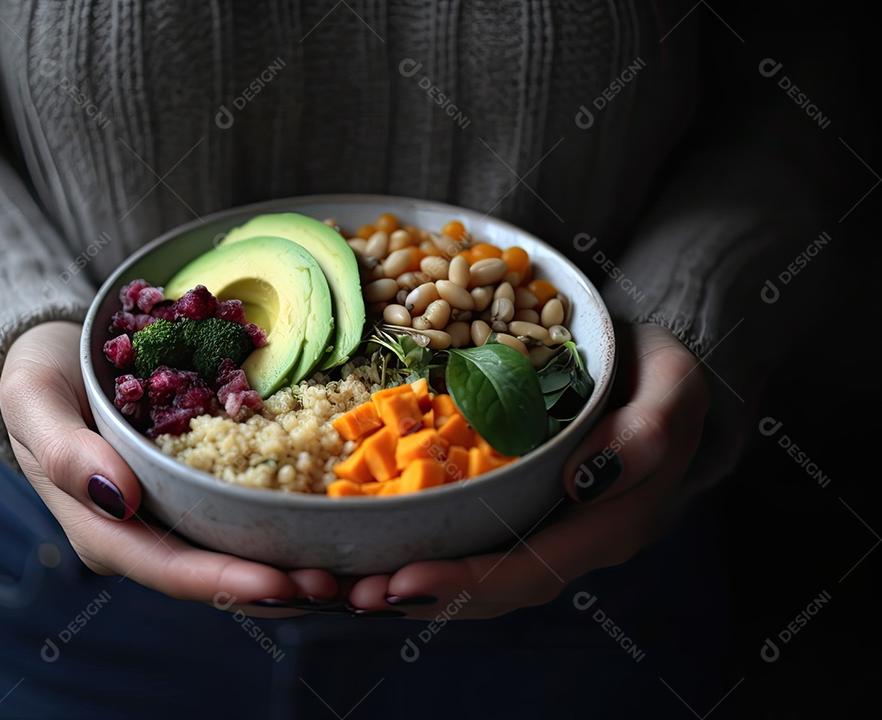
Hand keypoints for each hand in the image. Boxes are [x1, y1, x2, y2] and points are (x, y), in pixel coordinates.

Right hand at [0, 321, 336, 615]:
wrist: (61, 351)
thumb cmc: (40, 374)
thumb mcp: (33, 398)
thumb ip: (64, 450)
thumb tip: (117, 497)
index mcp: (104, 530)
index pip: (170, 569)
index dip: (226, 583)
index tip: (281, 583)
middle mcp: (147, 535)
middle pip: (218, 578)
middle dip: (280, 587)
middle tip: (342, 584)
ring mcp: (179, 514)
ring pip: (244, 555)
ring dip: (300, 567)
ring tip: (358, 572)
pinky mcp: (204, 489)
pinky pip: (253, 515)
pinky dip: (297, 525)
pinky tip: (342, 521)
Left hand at [345, 323, 708, 618]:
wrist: (650, 370)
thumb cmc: (662, 376)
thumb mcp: (674, 387)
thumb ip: (647, 433)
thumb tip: (585, 479)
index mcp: (608, 524)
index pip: (534, 569)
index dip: (470, 582)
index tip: (404, 579)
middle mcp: (567, 540)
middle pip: (493, 588)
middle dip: (422, 593)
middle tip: (352, 593)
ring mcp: (539, 526)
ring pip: (473, 570)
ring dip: (409, 580)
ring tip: (345, 584)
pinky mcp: (511, 505)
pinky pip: (464, 536)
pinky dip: (416, 545)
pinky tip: (367, 540)